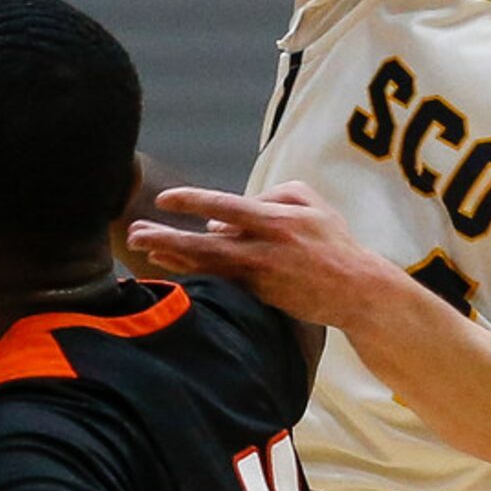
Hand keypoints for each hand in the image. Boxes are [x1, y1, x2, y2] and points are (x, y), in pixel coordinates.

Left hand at [128, 182, 385, 326]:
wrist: (356, 289)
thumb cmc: (333, 240)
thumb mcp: (311, 204)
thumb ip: (272, 196)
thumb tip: (227, 214)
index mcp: (275, 219)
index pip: (225, 205)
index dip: (192, 202)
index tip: (165, 200)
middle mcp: (262, 247)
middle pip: (205, 241)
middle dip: (168, 236)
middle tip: (135, 231)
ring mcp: (259, 274)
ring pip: (207, 264)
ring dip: (173, 254)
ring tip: (144, 247)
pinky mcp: (259, 294)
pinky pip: (218, 280)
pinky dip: (193, 271)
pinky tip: (170, 264)